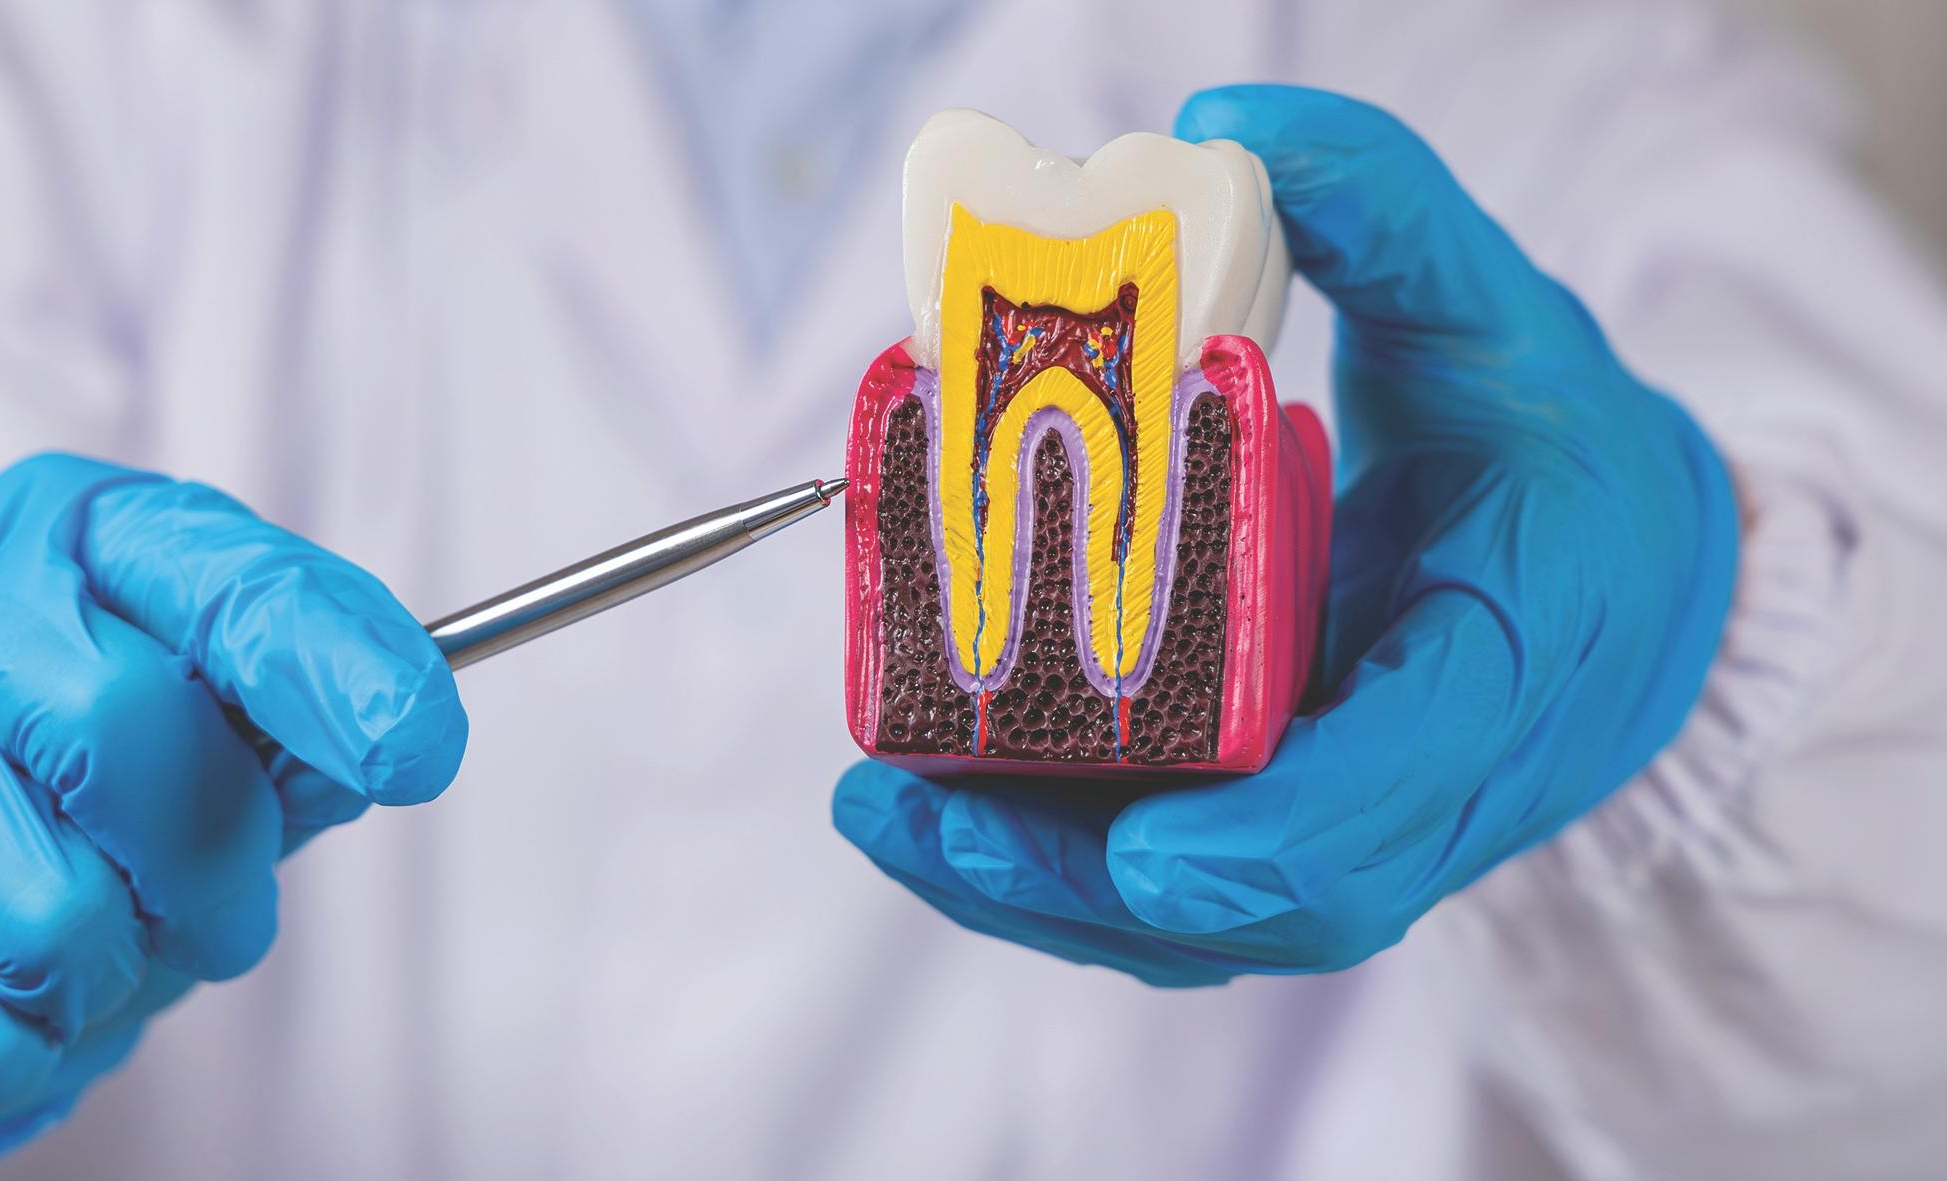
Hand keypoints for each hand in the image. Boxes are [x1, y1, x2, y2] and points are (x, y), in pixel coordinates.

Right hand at [0, 454, 465, 1176]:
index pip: (228, 584)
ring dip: (104, 976)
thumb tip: (402, 727)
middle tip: (213, 914)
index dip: (328, 661)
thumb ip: (297, 730)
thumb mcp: (213, 741)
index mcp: (79, 538)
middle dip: (208, 865)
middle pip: (121, 727)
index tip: (411, 743)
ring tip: (84, 954)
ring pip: (43, 905)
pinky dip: (8, 1051)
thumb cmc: (85, 810)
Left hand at [833, 86, 1737, 984]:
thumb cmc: (1568, 469)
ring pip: (1194, 924)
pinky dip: (1052, 876)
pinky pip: (1170, 899)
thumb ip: (1389, 223)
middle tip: (924, 812)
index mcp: (1507, 680)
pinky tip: (938, 817)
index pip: (1394, 801)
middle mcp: (1429, 795)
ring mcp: (1357, 836)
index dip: (1271, 842)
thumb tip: (1228, 135)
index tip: (1146, 849)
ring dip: (1034, 889)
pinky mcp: (1295, 840)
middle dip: (1083, 878)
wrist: (1632, 598)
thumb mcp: (1504, 324)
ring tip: (886, 814)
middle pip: (1259, 895)